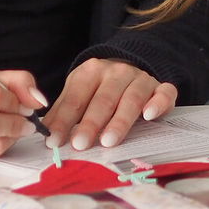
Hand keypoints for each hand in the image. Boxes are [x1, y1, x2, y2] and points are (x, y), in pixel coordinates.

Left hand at [43, 58, 176, 152]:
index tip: (54, 142)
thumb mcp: (78, 92)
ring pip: (131, 99)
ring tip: (108, 141)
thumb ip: (63, 111)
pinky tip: (149, 116)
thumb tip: (45, 133)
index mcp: (90, 71)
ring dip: (119, 121)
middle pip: (102, 100)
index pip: (75, 98)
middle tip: (80, 145)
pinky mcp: (160, 87)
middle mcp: (116, 72)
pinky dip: (158, 103)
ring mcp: (140, 78)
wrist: (130, 64)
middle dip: (90, 123)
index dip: (64, 120)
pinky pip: (164, 93)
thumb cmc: (99, 87)